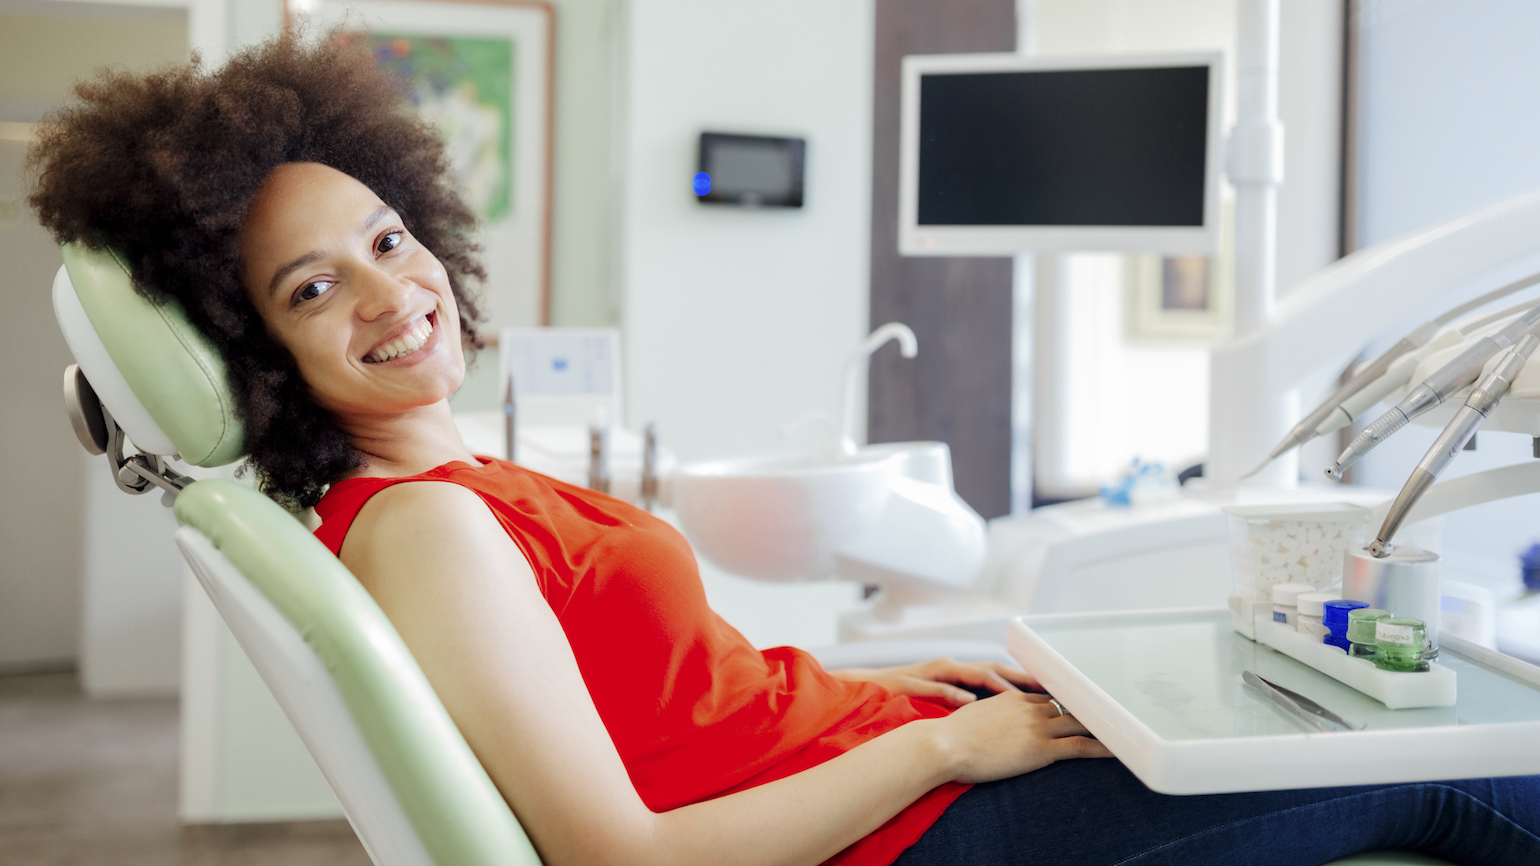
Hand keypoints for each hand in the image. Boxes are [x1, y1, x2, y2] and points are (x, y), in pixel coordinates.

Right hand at [829, 657, 1042, 706]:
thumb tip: (999, 720)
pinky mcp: (912, 683)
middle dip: (1020, 677)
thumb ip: (969, 705)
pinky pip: (935, 687)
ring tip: (1016, 695)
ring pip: (968, 673)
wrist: (864, 691)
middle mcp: (950, 668)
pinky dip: (953, 693)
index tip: (1056, 692)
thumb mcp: (942, 702)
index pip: (1001, 675)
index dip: (1027, 681)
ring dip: (992, 683)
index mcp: (959, 673)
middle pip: (992, 669)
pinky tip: (969, 702)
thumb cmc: (908, 700)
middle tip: (1049, 688)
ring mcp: (931, 673)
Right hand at [927, 691, 1112, 783]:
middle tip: (1112, 713)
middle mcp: (1029, 707)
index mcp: (1013, 697)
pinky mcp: (1041, 748)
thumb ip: (990, 717)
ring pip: (1080, 723)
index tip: (1082, 704)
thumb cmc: (951, 737)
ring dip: (1101, 727)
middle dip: (1089, 710)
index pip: (1049, 697)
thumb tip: (991, 727)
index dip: (1067, 702)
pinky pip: (1079, 746)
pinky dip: (1101, 747)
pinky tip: (1116, 750)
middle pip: (1069, 706)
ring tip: (1123, 730)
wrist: (944, 745)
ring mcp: (1037, 727)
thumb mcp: (974, 718)